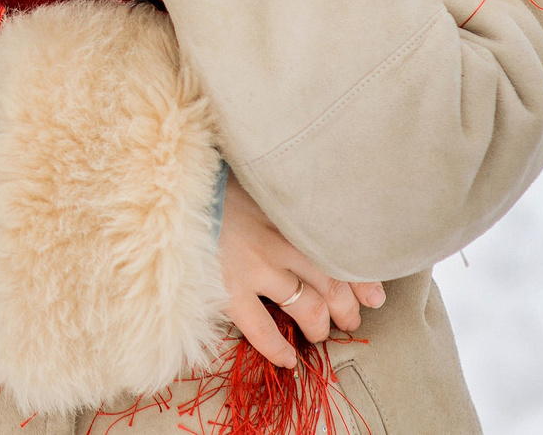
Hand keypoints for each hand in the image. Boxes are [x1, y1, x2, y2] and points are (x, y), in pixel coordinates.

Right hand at [218, 172, 385, 368]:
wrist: (167, 188)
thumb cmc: (211, 183)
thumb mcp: (255, 183)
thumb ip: (280, 201)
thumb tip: (306, 210)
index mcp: (289, 213)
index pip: (340, 251)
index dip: (362, 278)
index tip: (375, 296)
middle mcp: (281, 241)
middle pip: (332, 282)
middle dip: (347, 308)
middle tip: (350, 320)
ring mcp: (256, 267)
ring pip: (309, 307)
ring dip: (320, 327)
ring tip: (319, 335)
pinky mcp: (228, 289)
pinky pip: (263, 330)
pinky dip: (278, 349)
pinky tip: (287, 360)